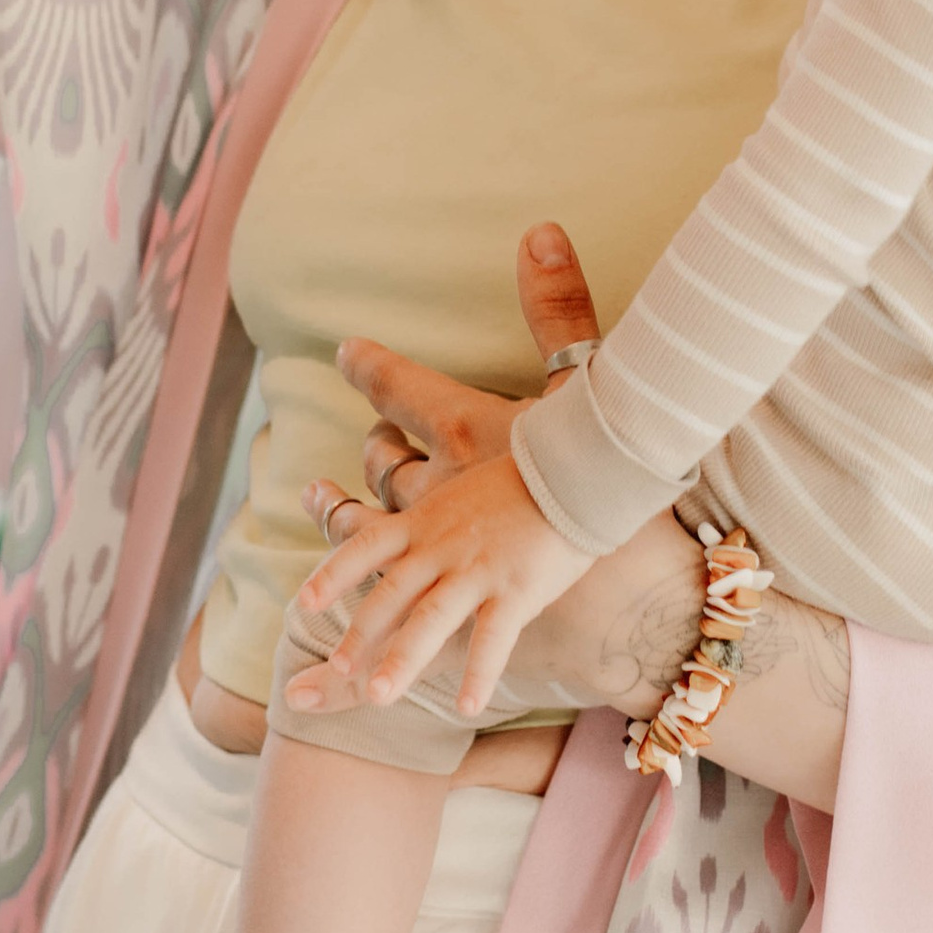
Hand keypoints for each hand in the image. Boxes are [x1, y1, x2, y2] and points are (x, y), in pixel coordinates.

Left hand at [290, 450, 592, 719]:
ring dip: (402, 660)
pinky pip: (493, 638)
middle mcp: (443, 548)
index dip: (334, 575)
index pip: (366, 547)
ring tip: (379, 697)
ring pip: (431, 620)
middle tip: (336, 668)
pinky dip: (478, 674)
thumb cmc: (523, 479)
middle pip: (391, 594)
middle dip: (360, 633)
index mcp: (426, 522)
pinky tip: (466, 707)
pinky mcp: (518, 589)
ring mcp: (479, 570)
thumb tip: (415, 532)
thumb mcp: (462, 490)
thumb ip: (433, 516)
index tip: (304, 602)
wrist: (575, 467)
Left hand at [294, 223, 697, 725]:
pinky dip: (476, 671)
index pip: (409, 405)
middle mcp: (449, 513)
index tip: (346, 349)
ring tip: (361, 687)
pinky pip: (485, 641)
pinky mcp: (515, 597)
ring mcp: (475, 562)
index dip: (378, 374)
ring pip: (416, 613)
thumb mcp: (575, 364)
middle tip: (304, 599)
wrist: (627, 481)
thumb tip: (542, 230)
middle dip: (340, 569)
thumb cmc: (604, 426)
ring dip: (388, 651)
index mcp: (463, 448)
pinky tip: (465, 702)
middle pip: (381, 547)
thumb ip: (556, 304)